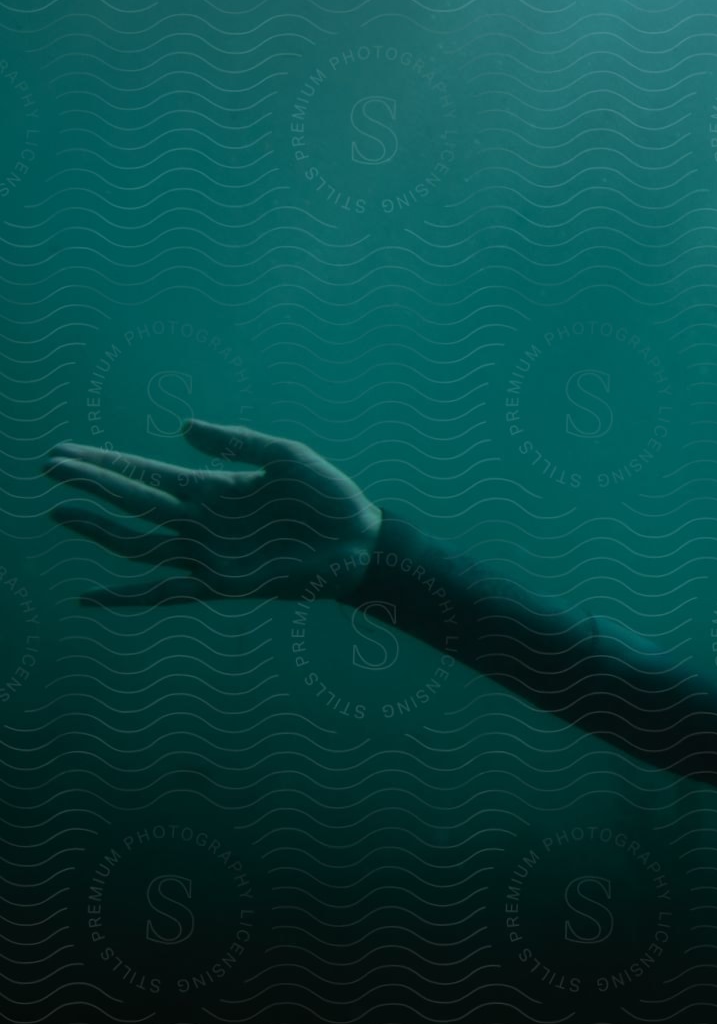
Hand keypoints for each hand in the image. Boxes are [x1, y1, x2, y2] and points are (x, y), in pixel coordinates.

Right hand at [42, 419, 381, 607]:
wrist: (362, 541)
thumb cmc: (329, 498)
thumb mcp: (285, 455)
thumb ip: (236, 442)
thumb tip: (182, 426)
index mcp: (212, 489)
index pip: (145, 474)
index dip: (104, 464)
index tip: (61, 453)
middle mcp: (201, 522)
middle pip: (132, 503)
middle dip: (91, 486)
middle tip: (48, 467)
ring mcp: (208, 554)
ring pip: (138, 542)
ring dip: (100, 529)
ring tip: (61, 512)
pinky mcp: (222, 584)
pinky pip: (166, 593)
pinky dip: (128, 597)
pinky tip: (91, 597)